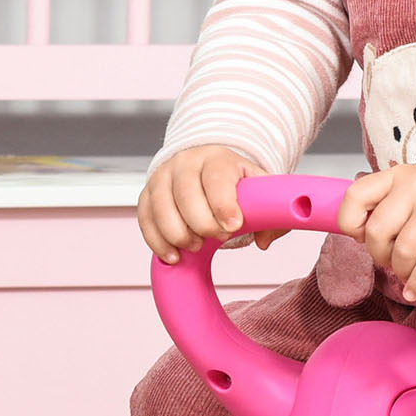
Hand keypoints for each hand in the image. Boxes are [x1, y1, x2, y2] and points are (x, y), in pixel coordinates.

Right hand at [138, 145, 279, 262]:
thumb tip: (264, 241)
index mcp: (218, 159)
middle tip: (217, 239)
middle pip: (186, 194)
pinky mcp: (147, 194)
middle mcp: (186, 163)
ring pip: (161, 207)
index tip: (233, 226)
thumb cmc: (233, 182)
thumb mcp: (257, 189)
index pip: (217, 179)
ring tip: (195, 247)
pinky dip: (157, 242)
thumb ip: (269, 214)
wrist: (206, 165)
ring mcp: (163, 178)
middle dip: (202, 223)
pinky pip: (145, 219)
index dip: (224, 204)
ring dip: (178, 234)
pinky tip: (173, 256)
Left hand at [337, 162, 415, 301]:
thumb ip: (389, 203)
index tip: (362, 235)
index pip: (355, 196)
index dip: (350, 223)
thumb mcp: (414, 185)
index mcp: (397, 177)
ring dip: (400, 272)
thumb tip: (364, 237)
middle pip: (377, 232)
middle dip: (379, 255)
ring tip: (407, 275)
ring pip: (402, 252)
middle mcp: (414, 189)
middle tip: (390, 261)